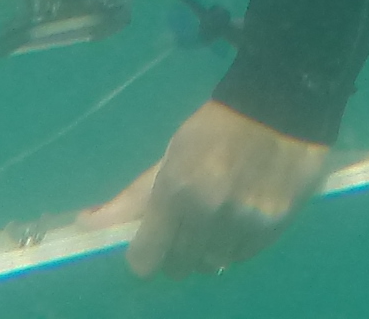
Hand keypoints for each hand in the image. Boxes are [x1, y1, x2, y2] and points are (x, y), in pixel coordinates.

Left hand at [84, 99, 331, 277]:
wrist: (284, 102)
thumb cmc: (217, 127)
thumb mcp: (171, 156)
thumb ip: (132, 199)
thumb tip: (84, 225)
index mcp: (177, 189)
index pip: (145, 260)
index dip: (144, 253)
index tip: (149, 241)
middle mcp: (210, 211)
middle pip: (178, 266)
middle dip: (176, 249)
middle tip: (186, 221)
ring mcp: (245, 222)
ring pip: (211, 265)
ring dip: (208, 248)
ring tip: (218, 215)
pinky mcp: (275, 228)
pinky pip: (241, 257)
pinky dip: (235, 244)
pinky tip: (241, 215)